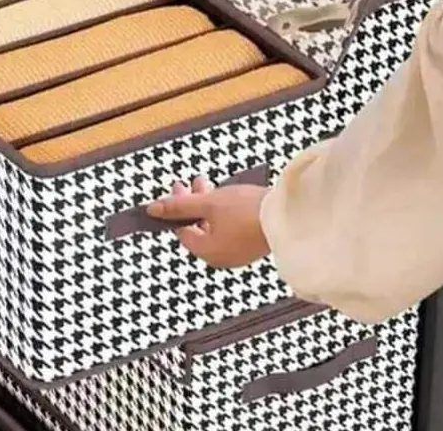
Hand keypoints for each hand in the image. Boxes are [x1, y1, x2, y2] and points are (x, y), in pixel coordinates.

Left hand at [146, 177, 269, 268]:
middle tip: (193, 184)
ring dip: (208, 206)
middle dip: (192, 203)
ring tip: (210, 186)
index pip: (181, 230)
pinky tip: (226, 198)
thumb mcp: (207, 202)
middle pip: (197, 228)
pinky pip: (229, 230)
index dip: (176, 207)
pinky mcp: (252, 246)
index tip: (178, 188)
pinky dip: (223, 214)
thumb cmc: (247, 211)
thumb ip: (178, 205)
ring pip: (213, 227)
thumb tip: (153, 209)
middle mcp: (220, 258)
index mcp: (206, 252)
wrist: (289, 216)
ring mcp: (237, 254)